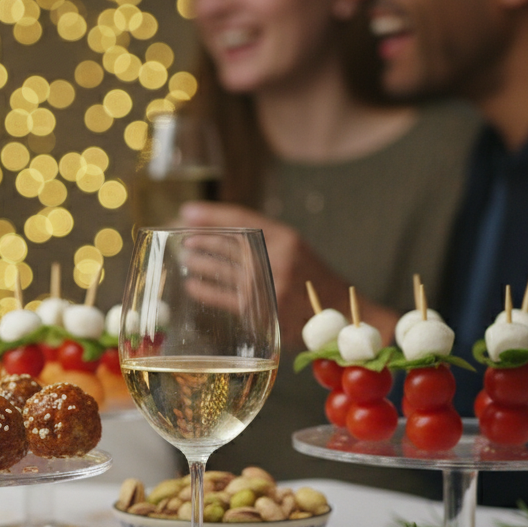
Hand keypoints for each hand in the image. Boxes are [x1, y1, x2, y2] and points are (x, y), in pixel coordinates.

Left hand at [179, 201, 399, 345]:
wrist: (343, 314)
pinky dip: (204, 289)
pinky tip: (191, 285)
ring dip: (199, 262)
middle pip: (228, 241)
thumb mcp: (295, 251)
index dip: (212, 214)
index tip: (188, 211)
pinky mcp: (262, 310)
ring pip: (223, 268)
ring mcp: (269, 284)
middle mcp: (277, 258)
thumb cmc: (313, 282)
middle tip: (184, 236)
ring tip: (186, 257)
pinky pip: (224, 297)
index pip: (242, 218)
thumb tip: (221, 231)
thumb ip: (265, 241)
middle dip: (201, 238)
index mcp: (286, 237)